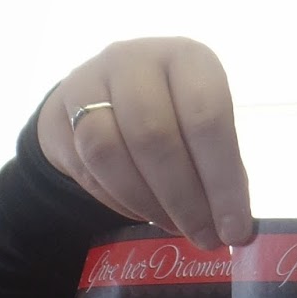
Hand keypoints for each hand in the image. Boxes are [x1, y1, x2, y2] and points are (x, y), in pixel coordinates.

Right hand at [35, 38, 252, 249]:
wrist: (105, 99)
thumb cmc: (176, 116)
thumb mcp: (206, 128)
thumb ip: (223, 170)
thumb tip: (235, 228)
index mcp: (188, 58)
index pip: (206, 117)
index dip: (223, 180)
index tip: (236, 229)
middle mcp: (136, 59)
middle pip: (154, 136)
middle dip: (186, 200)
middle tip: (206, 238)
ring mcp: (90, 81)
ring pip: (109, 151)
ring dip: (149, 203)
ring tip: (177, 228)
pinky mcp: (60, 113)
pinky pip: (86, 166)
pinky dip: (120, 201)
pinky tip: (146, 214)